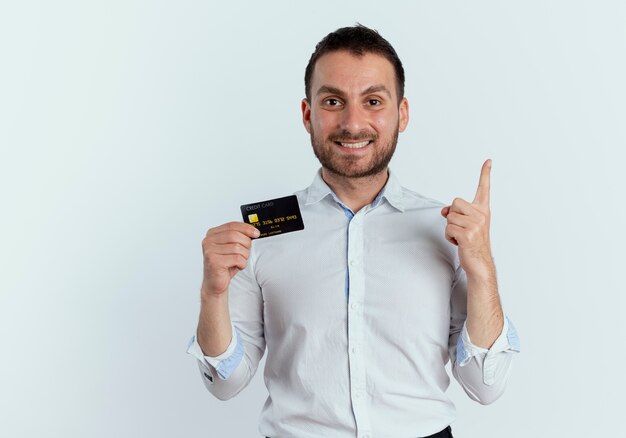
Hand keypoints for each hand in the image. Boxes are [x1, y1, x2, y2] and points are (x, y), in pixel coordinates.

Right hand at [201, 222, 259, 296]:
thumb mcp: (232, 248)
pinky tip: (237, 266)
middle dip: (246, 244)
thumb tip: (253, 231)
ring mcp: (210, 251)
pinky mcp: (214, 261)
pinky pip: (237, 259)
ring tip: (239, 261)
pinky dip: (242, 264)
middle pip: (235, 235)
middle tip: (245, 252)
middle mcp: (209, 241)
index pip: (232, 225)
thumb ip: (239, 237)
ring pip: (237, 247)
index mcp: (212, 234)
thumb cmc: (224, 265)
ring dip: (244, 256)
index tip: (256, 233)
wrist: (215, 283)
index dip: (246, 228)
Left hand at [441, 159, 493, 276]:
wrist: (479, 262)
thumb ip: (456, 213)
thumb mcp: (466, 224)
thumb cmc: (472, 242)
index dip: (485, 174)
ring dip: (450, 228)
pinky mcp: (468, 235)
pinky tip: (459, 243)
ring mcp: (476, 225)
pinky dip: (449, 237)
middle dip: (452, 215)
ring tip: (461, 237)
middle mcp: (481, 215)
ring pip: (449, 217)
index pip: (484, 189)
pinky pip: (448, 229)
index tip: (488, 161)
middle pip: (455, 203)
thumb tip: (444, 210)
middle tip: (461, 228)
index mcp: (483, 210)